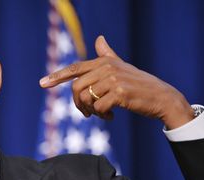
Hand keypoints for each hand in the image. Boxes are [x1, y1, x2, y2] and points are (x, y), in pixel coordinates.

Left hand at [39, 35, 193, 129]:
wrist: (162, 98)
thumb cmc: (139, 84)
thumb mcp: (122, 67)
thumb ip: (108, 55)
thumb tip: (99, 38)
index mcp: (105, 62)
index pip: (75, 68)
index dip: (57, 76)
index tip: (42, 83)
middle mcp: (107, 68)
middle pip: (76, 87)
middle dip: (78, 103)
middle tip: (86, 113)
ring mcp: (114, 80)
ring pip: (86, 99)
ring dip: (90, 111)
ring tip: (101, 114)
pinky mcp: (120, 94)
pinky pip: (98, 108)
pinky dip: (102, 116)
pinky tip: (111, 117)